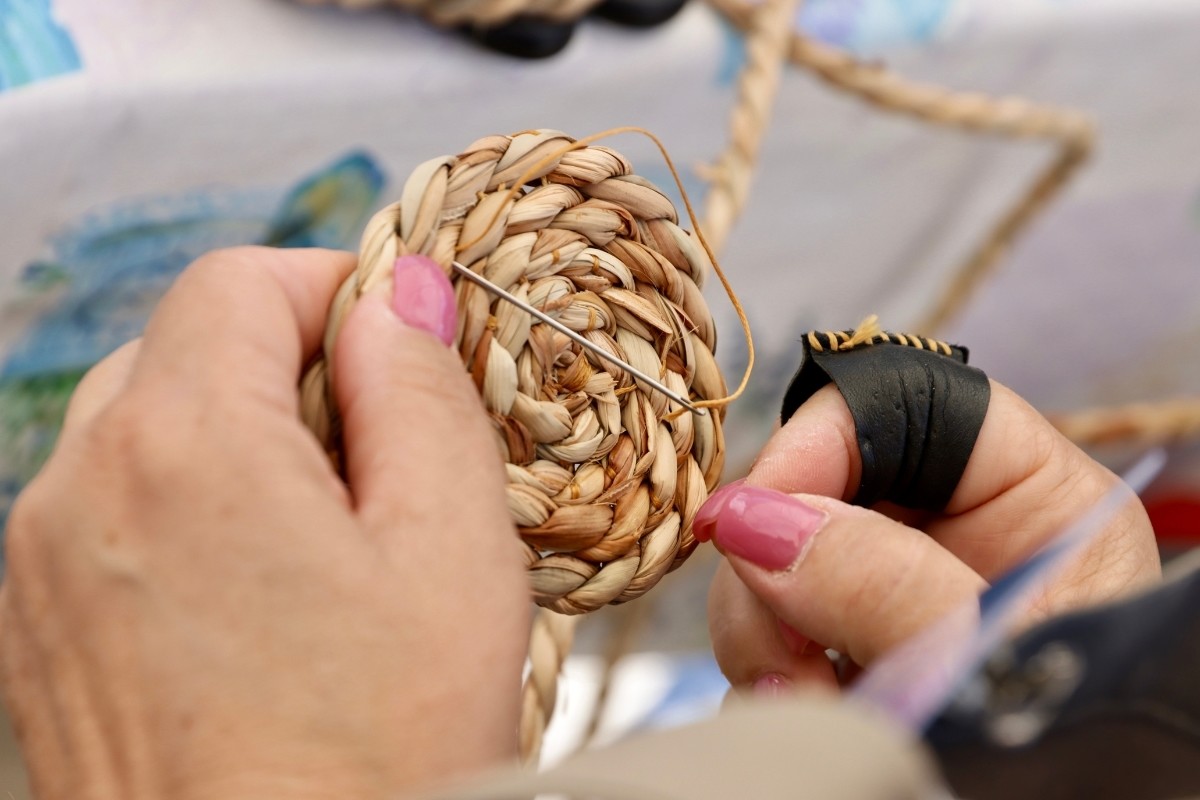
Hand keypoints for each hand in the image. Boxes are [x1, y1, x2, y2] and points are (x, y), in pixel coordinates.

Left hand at [0, 248, 529, 799]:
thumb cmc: (376, 756)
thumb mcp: (450, 549)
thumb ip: (421, 390)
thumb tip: (397, 288)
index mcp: (183, 446)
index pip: (238, 281)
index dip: (331, 290)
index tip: (397, 346)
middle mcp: (79, 491)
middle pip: (184, 350)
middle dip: (288, 371)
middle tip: (381, 460)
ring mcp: (39, 570)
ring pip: (144, 431)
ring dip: (239, 446)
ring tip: (326, 547)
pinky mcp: (35, 635)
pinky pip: (111, 517)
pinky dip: (188, 516)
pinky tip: (262, 606)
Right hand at [702, 382, 1158, 693]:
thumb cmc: (1082, 756)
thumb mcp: (986, 659)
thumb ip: (880, 582)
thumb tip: (750, 520)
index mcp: (1032, 502)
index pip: (909, 403)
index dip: (823, 442)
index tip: (754, 516)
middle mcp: (955, 540)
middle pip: (818, 485)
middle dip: (775, 566)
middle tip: (787, 658)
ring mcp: (894, 598)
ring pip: (774, 562)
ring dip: (763, 633)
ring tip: (805, 701)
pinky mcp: (850, 654)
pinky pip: (768, 633)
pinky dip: (764, 676)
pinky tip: (802, 713)